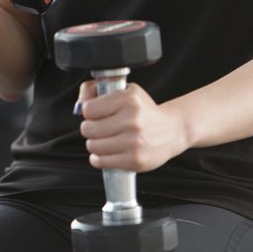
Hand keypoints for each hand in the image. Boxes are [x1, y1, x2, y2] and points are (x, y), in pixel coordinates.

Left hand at [75, 81, 189, 171]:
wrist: (173, 130)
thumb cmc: (144, 111)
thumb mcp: (126, 91)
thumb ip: (97, 91)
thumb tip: (79, 104)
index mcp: (129, 100)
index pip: (89, 109)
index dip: (88, 112)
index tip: (95, 113)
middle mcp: (132, 120)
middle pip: (88, 129)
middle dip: (89, 128)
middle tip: (99, 128)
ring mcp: (134, 142)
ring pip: (92, 146)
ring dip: (94, 144)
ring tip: (105, 139)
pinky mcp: (135, 160)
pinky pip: (101, 161)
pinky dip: (99, 158)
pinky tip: (107, 152)